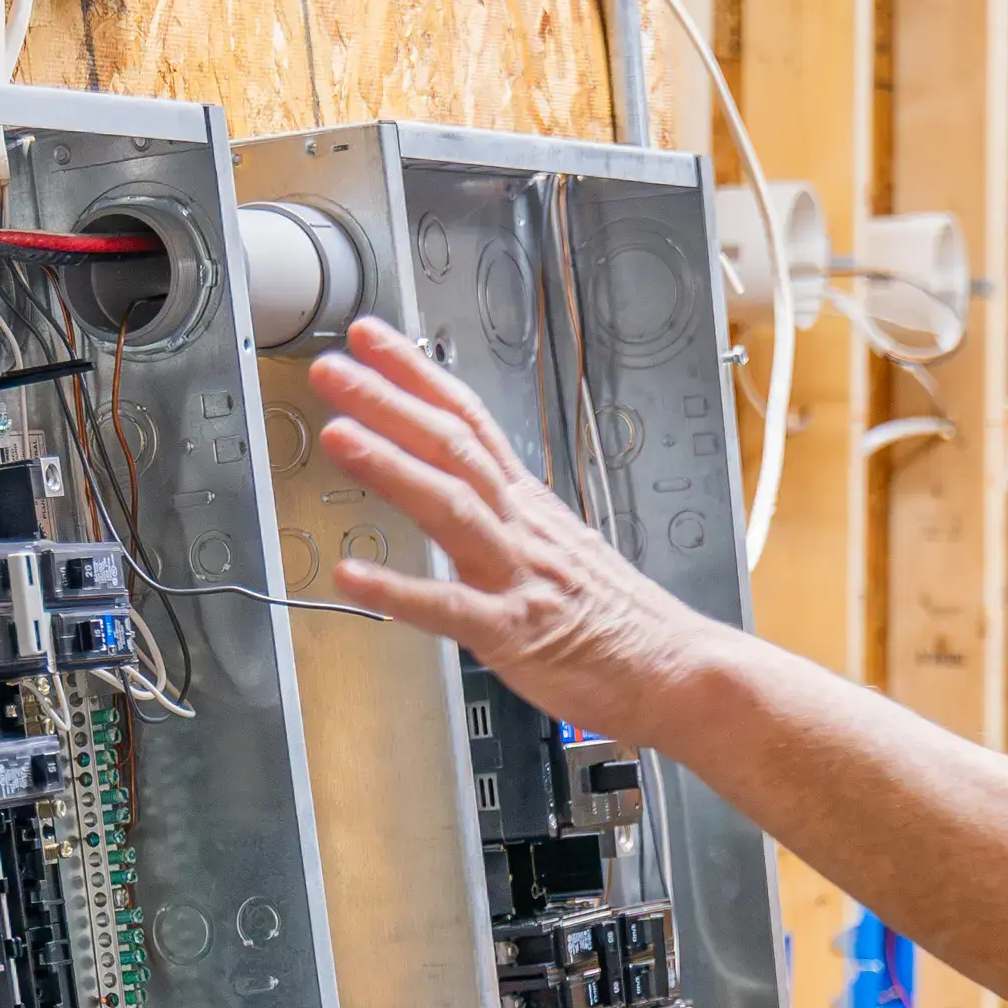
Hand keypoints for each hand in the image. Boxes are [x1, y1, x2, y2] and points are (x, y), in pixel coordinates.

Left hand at [311, 320, 718, 743]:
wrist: (674, 669)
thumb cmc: (618, 620)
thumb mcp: (562, 548)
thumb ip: (509, 517)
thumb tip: (465, 489)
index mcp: (529, 505)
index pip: (469, 420)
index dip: (416, 374)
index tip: (372, 337)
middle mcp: (521, 528)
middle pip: (454, 447)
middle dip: (390, 402)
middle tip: (334, 369)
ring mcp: (517, 576)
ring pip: (452, 506)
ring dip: (392, 467)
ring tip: (339, 434)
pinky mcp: (513, 633)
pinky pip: (449, 609)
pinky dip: (398, 590)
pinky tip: (351, 577)